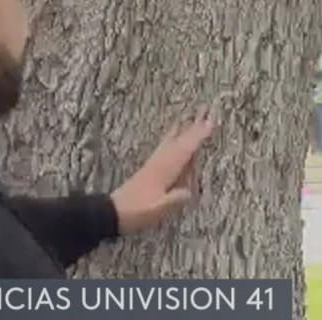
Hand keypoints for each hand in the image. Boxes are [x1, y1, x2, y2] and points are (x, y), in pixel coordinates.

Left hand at [110, 108, 214, 233]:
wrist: (110, 213)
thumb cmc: (136, 212)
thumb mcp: (157, 209)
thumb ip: (174, 199)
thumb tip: (190, 191)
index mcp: (164, 170)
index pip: (186, 150)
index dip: (199, 136)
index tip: (211, 121)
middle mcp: (160, 162)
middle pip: (179, 140)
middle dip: (193, 125)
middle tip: (204, 108)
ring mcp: (153, 164)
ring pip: (171, 141)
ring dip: (182, 128)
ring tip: (189, 116)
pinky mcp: (149, 169)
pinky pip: (164, 147)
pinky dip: (171, 137)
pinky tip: (171, 138)